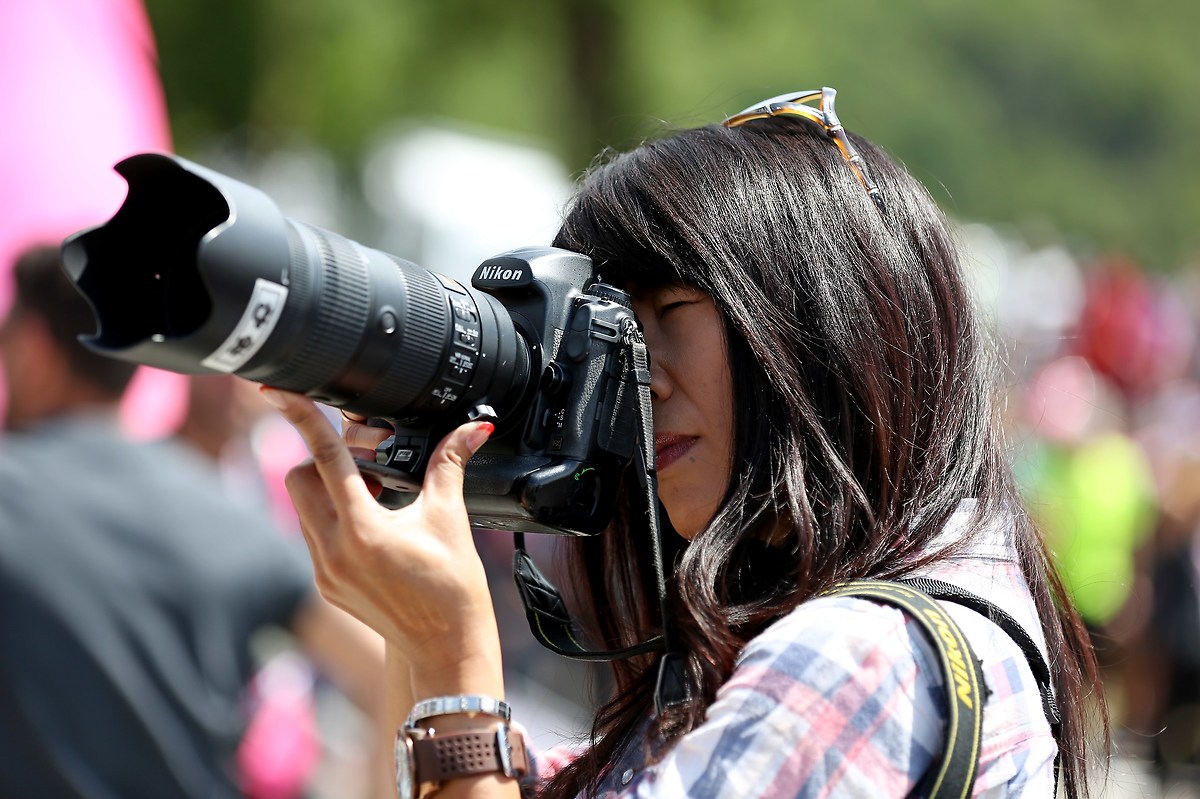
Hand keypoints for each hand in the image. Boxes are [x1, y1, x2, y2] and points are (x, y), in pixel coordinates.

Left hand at [260, 387, 502, 697]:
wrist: (445, 645)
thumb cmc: (452, 587)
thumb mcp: (449, 517)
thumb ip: (449, 464)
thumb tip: (471, 428)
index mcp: (362, 530)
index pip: (325, 458)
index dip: (302, 418)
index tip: (279, 391)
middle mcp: (334, 551)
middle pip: (301, 477)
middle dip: (325, 459)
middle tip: (369, 463)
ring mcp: (324, 570)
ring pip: (303, 507)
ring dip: (330, 489)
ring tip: (376, 496)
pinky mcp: (325, 583)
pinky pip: (314, 535)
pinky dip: (335, 518)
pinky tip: (373, 526)